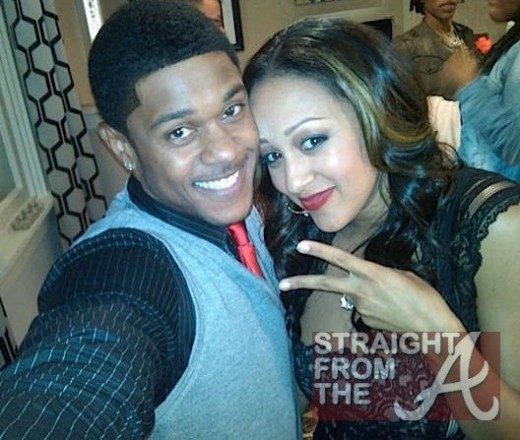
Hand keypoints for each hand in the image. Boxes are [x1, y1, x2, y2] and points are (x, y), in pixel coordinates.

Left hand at [279, 240, 463, 332]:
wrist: (433, 328)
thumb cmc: (424, 296)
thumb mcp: (402, 275)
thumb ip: (377, 274)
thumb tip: (365, 279)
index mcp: (372, 274)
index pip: (341, 259)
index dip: (320, 251)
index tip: (301, 246)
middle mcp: (361, 291)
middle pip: (325, 284)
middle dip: (302, 283)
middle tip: (282, 284)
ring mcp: (361, 309)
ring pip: (352, 295)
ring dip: (362, 293)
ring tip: (392, 299)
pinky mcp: (365, 322)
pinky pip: (363, 308)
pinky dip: (372, 305)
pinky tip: (391, 310)